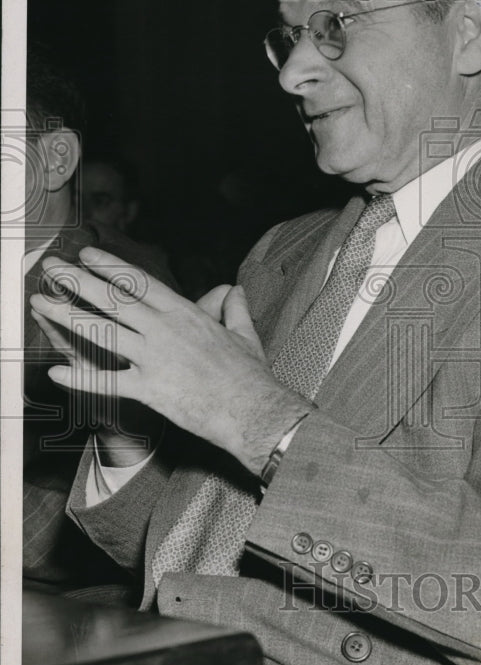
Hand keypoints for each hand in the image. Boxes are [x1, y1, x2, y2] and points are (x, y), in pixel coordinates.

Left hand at [29, 248, 311, 472]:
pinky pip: (108, 382)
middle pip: (113, 299)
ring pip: (103, 331)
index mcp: (185, 313)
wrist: (253, 409)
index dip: (110, 266)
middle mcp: (165, 330)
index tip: (87, 255)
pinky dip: (80, 380)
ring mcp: (155, 358)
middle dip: (78, 281)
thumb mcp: (245, 333)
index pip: (140, 283)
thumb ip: (234, 308)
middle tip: (52, 269)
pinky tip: (56, 374)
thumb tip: (234, 290)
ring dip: (68, 316)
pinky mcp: (150, 389)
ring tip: (42, 304)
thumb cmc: (250, 374)